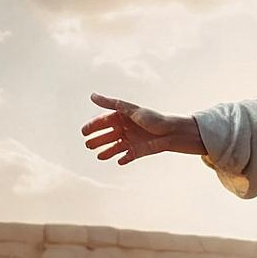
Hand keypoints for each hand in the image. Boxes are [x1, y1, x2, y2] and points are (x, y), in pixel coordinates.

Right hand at [82, 93, 202, 163]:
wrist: (172, 132)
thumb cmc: (153, 118)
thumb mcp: (131, 109)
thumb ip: (111, 104)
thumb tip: (92, 95)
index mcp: (123, 117)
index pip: (104, 122)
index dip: (93, 126)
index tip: (84, 131)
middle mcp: (125, 129)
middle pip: (107, 135)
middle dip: (97, 140)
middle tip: (88, 145)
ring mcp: (131, 140)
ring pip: (114, 147)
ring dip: (106, 151)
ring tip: (98, 155)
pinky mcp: (138, 151)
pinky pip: (127, 156)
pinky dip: (123, 159)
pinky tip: (118, 161)